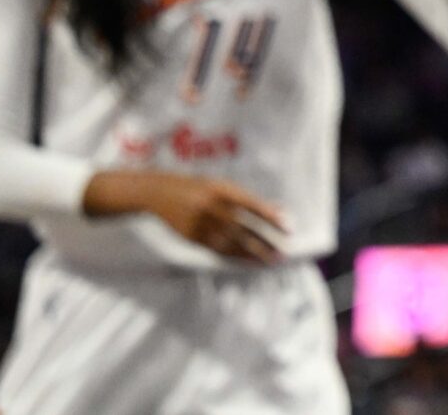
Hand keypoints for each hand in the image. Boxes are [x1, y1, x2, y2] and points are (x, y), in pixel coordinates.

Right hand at [86, 170, 286, 262]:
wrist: (159, 193)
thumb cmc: (198, 187)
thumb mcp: (221, 186)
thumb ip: (247, 199)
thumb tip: (278, 211)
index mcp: (222, 189)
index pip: (252, 205)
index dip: (271, 217)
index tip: (288, 227)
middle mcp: (211, 207)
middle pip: (244, 227)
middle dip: (266, 241)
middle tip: (283, 252)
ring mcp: (200, 223)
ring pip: (231, 242)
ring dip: (253, 253)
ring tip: (270, 260)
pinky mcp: (191, 237)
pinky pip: (217, 249)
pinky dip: (235, 255)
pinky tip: (248, 260)